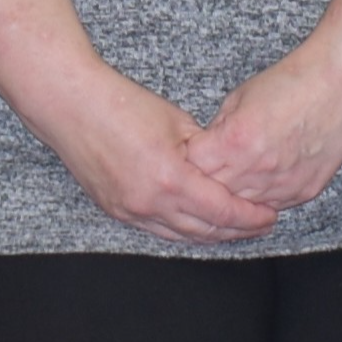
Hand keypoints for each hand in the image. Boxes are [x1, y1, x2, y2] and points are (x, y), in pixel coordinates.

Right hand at [29, 61, 278, 243]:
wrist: (71, 106)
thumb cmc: (121, 104)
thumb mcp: (176, 121)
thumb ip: (205, 150)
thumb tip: (227, 168)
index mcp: (170, 179)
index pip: (223, 211)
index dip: (251, 217)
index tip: (270, 215)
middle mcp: (149, 204)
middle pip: (205, 231)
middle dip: (238, 231)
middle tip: (261, 225)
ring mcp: (130, 211)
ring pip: (181, 237)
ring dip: (211, 235)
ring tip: (235, 228)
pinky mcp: (116, 210)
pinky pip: (158, 231)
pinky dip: (183, 231)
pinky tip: (198, 224)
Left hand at [188, 43, 341, 213]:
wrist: (341, 84)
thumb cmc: (293, 82)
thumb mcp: (240, 97)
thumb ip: (219, 129)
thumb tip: (206, 149)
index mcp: (235, 142)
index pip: (193, 168)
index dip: (188, 160)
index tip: (189, 154)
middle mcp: (257, 170)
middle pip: (214, 193)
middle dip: (206, 181)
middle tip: (206, 169)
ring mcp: (282, 186)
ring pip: (242, 207)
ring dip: (233, 194)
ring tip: (233, 175)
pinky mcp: (303, 192)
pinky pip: (271, 205)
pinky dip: (261, 196)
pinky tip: (260, 179)